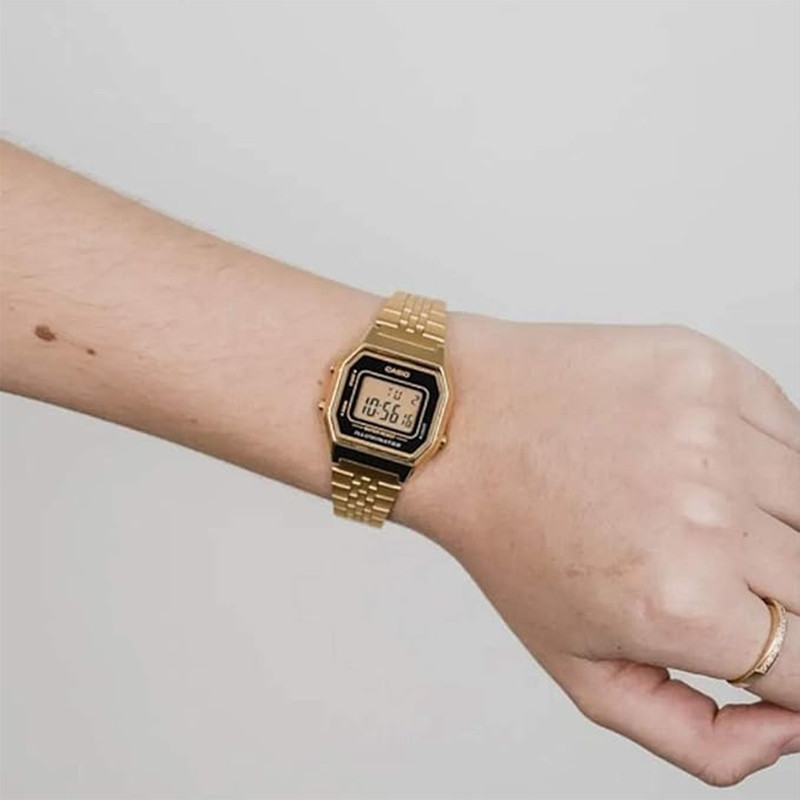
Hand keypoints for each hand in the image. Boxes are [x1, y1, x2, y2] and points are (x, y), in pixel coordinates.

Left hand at [397, 316, 799, 784]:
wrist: (465, 428)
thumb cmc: (512, 540)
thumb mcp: (583, 672)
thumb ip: (699, 739)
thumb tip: (787, 730)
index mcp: (683, 603)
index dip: (796, 670)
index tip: (765, 645)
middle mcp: (710, 516)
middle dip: (775, 595)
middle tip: (706, 572)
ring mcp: (715, 433)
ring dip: (770, 524)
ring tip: (690, 513)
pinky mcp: (711, 372)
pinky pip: (787, 433)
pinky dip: (759, 460)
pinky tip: (692, 462)